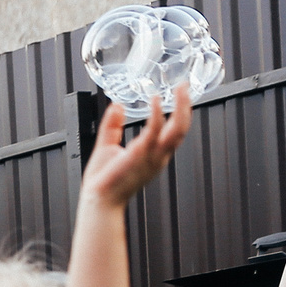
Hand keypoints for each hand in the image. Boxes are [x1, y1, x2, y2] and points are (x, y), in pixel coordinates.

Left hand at [80, 86, 193, 207]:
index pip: (175, 131)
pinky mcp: (140, 155)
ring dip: (181, 107)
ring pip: (177, 130)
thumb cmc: (104, 181)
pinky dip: (157, 114)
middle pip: (182, 128)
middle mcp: (158, 156)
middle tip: (185, 85)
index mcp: (154, 154)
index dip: (181, 112)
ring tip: (180, 88)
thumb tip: (116, 106)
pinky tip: (155, 100)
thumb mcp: (108, 146)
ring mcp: (152, 156)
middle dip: (187, 106)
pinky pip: (154, 132)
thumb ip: (113, 126)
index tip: (180, 94)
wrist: (99, 201)